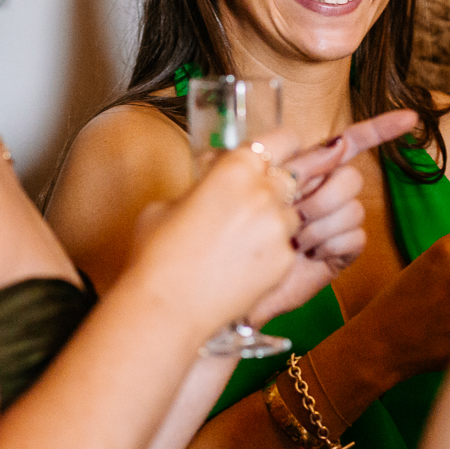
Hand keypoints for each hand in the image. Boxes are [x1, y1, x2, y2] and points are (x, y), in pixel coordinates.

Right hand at [125, 130, 302, 335]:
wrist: (166, 309)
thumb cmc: (157, 256)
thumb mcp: (168, 204)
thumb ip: (200, 187)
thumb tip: (209, 183)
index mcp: (234, 170)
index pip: (281, 139)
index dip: (281, 146)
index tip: (275, 154)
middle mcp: (263, 193)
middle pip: (290, 176)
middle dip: (276, 185)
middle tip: (254, 201)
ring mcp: (278, 229)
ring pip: (292, 213)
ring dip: (275, 220)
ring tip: (242, 241)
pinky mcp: (284, 261)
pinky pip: (287, 246)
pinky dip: (272, 252)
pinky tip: (243, 265)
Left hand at [247, 110, 417, 327]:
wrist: (236, 284)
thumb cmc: (234, 236)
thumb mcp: (242, 187)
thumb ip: (275, 160)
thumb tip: (319, 144)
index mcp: (308, 171)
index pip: (350, 142)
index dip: (380, 128)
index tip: (410, 119)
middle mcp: (327, 193)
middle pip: (350, 176)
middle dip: (321, 196)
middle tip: (292, 215)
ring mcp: (337, 223)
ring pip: (353, 207)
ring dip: (319, 226)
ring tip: (294, 241)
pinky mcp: (343, 251)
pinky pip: (355, 236)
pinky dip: (329, 245)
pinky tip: (310, 253)